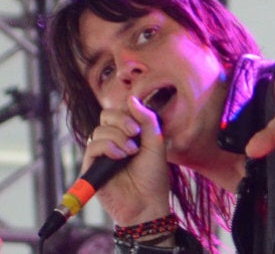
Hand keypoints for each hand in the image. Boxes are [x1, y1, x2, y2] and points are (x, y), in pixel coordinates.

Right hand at [81, 96, 169, 225]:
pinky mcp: (91, 166)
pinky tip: (121, 156)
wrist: (148, 202)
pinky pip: (92, 145)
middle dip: (122, 121)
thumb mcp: (156, 143)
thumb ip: (147, 119)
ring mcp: (101, 154)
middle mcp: (113, 141)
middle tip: (135, 134)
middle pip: (106, 115)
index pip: (120, 110)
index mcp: (129, 134)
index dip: (128, 112)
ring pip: (100, 130)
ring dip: (117, 137)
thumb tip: (131, 97)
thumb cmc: (153, 176)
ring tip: (131, 152)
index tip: (140, 126)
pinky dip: (108, 147)